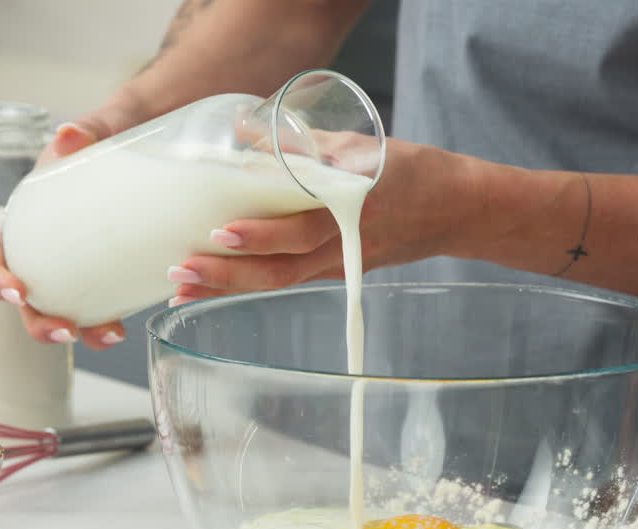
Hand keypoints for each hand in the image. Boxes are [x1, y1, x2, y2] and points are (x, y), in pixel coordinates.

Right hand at [0, 102, 144, 349]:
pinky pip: (102, 305)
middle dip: (40, 323)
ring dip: (82, 332)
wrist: (148, 142)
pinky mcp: (109, 274)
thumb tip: (70, 135)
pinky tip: (127, 328)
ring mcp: (77, 267)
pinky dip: (109, 321)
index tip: (17, 291)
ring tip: (111, 337)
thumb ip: (87, 129)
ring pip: (65, 311)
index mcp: (27, 218)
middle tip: (67, 333)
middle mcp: (46, 250)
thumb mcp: (99, 128)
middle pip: (28, 299)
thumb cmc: (112, 135)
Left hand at [167, 138, 471, 303]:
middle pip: (280, 269)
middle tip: (182, 268)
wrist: (456, 212)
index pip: (301, 229)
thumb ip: (306, 144)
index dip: (261, 234)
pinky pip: (284, 280)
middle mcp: (341, 246)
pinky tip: (209, 288)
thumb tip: (246, 131)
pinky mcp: (333, 270)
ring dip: (227, 286)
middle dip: (228, 273)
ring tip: (181, 286)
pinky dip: (247, 284)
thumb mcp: (363, 148)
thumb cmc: (412, 172)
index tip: (221, 231)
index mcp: (352, 210)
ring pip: (277, 281)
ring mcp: (337, 264)